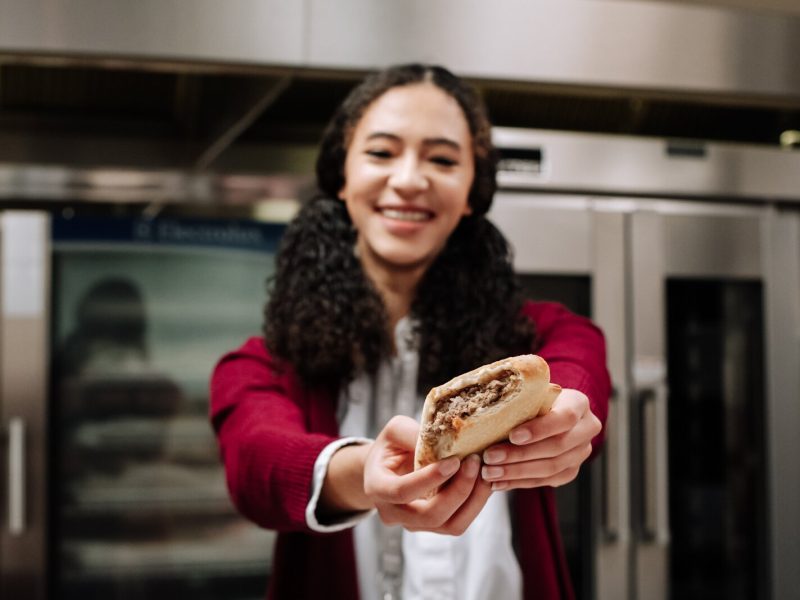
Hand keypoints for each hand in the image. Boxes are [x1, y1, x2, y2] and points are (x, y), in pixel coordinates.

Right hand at [363, 415, 492, 534]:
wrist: (387, 468)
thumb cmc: (390, 447)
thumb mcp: (395, 431)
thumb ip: (412, 433)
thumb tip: (443, 438)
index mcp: (377, 488)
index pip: (402, 491)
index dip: (429, 479)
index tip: (454, 461)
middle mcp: (393, 513)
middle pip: (430, 515)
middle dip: (458, 490)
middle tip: (475, 462)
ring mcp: (414, 524)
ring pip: (450, 525)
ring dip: (472, 499)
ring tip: (484, 471)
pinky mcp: (434, 526)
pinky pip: (459, 522)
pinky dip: (475, 503)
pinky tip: (482, 482)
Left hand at [479, 388, 600, 490]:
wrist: (548, 413)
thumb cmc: (535, 399)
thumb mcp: (531, 392)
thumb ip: (520, 399)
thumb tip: (488, 407)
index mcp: (579, 404)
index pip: (565, 418)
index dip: (540, 429)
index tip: (512, 436)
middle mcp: (586, 429)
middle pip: (556, 446)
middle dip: (520, 454)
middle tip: (491, 457)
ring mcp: (581, 453)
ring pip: (550, 468)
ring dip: (516, 472)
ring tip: (490, 472)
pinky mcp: (570, 472)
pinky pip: (545, 481)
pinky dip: (519, 482)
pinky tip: (499, 482)